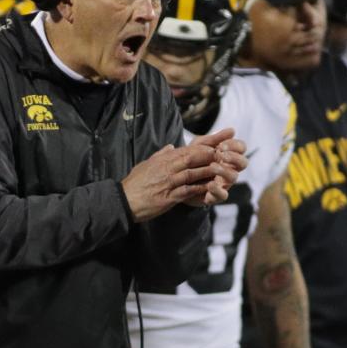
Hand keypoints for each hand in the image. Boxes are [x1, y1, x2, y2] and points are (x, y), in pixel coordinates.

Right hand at [122, 128, 244, 221]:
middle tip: (222, 155)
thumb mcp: (146, 164)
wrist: (124, 200)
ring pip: (191, 174)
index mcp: (161, 161)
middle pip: (190, 159)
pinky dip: (199, 189)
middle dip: (207, 157)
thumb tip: (171, 147)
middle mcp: (166, 170)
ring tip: (221, 170)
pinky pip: (187, 191)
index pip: (184, 151)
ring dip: (207, 172)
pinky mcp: (169, 197)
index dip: (200, 149)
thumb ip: (160, 155)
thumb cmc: (134, 183)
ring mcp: (168, 183)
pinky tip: (210, 189)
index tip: (213, 147)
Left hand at [187, 131, 248, 205]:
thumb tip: (232, 130)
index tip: (222, 146)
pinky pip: (222, 195)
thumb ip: (214, 138)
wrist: (176, 178)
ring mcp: (223, 183)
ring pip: (234, 177)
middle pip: (243, 163)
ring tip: (213, 166)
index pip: (241, 148)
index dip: (235, 146)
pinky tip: (210, 184)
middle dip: (235, 158)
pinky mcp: (215, 196)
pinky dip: (217, 190)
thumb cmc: (192, 159)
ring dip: (225, 171)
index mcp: (228, 155)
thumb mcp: (199, 146)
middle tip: (222, 155)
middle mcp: (229, 169)